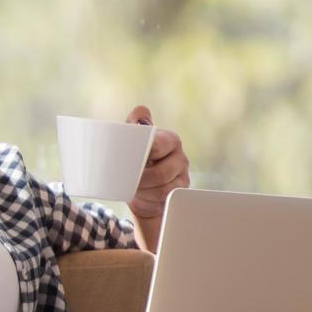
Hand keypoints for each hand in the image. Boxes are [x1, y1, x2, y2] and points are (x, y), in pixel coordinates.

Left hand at [125, 104, 188, 246]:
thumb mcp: (131, 142)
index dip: (144, 154)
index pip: (158, 145)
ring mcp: (183, 176)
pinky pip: (166, 199)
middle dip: (141, 180)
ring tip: (134, 188)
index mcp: (170, 139)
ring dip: (145, 191)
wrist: (141, 188)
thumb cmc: (134, 161)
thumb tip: (141, 111)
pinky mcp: (180, 193)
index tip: (132, 160)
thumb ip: (134, 124)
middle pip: (161, 173)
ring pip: (163, 189)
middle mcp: (180, 157)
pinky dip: (151, 199)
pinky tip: (144, 196)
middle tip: (128, 180)